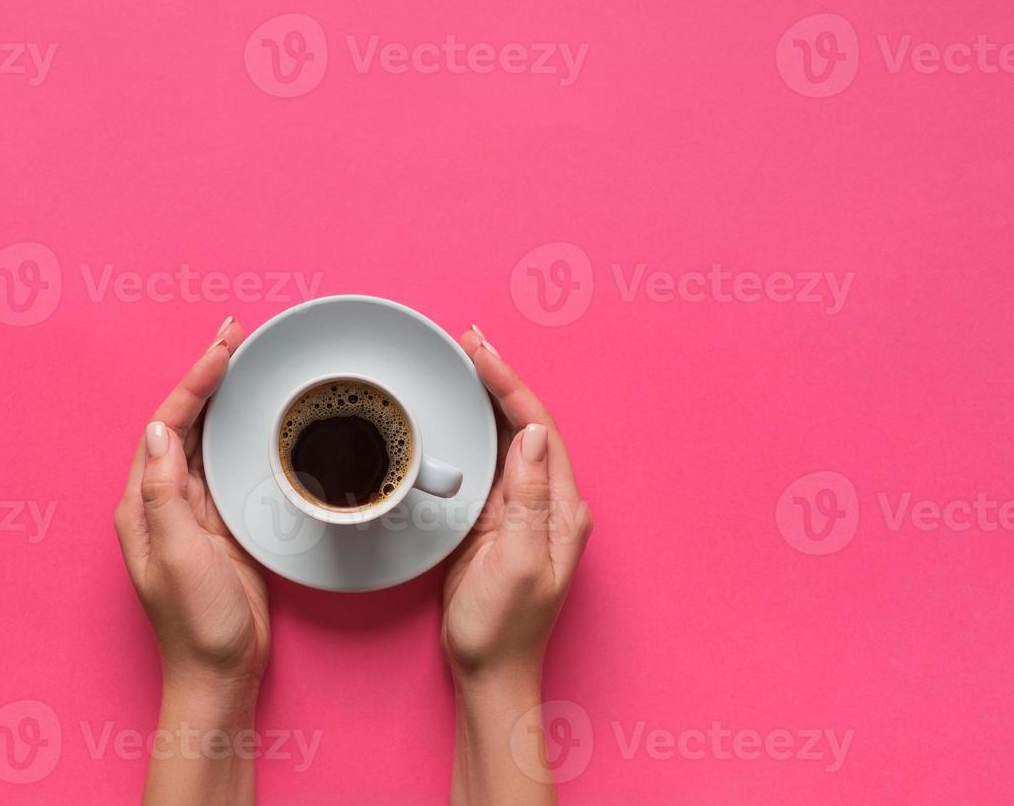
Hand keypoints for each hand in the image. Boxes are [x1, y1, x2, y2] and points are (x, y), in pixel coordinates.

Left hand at [114, 318, 268, 805]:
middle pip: (184, 422)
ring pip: (207, 438)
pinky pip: (229, 464)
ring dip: (224, 397)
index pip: (167, 425)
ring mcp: (195, 512)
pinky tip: (257, 415)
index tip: (222, 350)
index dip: (194, 383)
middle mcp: (165, 501)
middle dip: (208, 376)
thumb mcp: (181, 555)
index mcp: (144, 504)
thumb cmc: (197, 625)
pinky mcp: (223, 525)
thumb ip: (167, 493)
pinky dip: (242, 432)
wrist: (221, 674)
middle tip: (235, 334)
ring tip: (244, 358)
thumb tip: (160, 431)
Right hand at [442, 325, 591, 804]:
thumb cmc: (503, 628)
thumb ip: (523, 497)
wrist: (488, 673)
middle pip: (523, 422)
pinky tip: (454, 412)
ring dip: (484, 398)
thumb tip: (527, 434)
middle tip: (466, 340)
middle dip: (497, 378)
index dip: (508, 384)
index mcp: (560, 508)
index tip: (480, 352)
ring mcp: (519, 510)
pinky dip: (470, 429)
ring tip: (461, 360)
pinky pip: (484, 462)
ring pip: (504, 437)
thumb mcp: (517, 562)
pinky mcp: (492, 521)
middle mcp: (545, 502)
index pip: (536, 427)